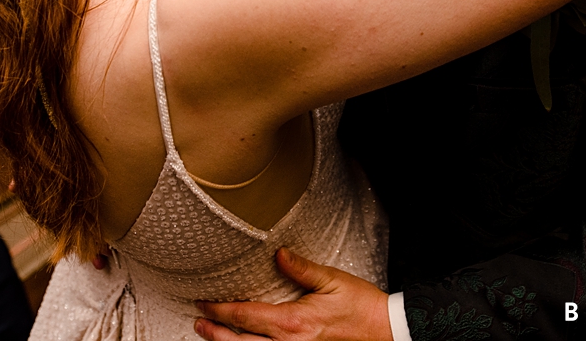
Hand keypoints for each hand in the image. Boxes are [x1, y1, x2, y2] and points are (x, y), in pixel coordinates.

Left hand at [195, 248, 390, 340]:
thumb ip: (302, 269)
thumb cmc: (361, 307)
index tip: (203, 302)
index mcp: (293, 323)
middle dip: (216, 332)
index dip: (220, 311)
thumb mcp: (333, 281)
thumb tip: (277, 254)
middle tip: (198, 322)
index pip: (246, 316)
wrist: (387, 333)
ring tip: (209, 336)